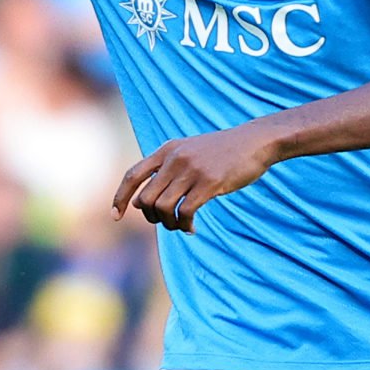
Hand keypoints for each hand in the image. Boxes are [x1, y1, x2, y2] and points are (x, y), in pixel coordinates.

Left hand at [110, 124, 280, 232]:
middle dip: (152, 218)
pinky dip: (184, 225)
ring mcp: (192, 170)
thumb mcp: (188, 151)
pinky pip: (185, 212)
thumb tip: (142, 201)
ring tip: (181, 226)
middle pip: (146, 199)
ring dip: (169, 224)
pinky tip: (192, 228)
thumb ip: (166, 170)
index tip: (115, 216)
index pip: (132, 176)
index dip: (120, 197)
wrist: (254, 141)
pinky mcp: (210, 183)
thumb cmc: (221, 151)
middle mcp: (174, 159)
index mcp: (166, 150)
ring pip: (163, 208)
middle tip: (167, 222)